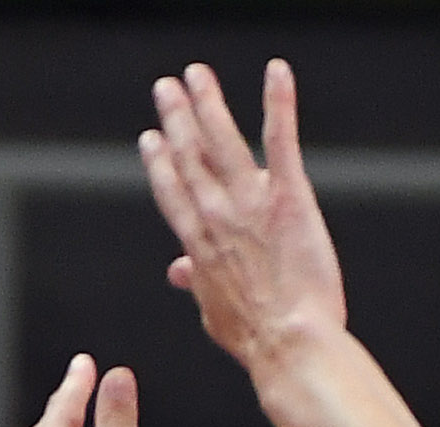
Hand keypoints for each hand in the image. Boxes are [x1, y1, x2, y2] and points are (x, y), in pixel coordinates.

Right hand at [141, 59, 347, 373]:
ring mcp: (250, 204)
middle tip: (165, 88)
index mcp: (198, 244)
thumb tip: (178, 272)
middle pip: (190, 157)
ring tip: (196, 74)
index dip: (160, 162)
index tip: (151, 138)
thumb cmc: (256, 336)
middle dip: (176, 118)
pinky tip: (275, 72)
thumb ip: (197, 283)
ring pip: (223, 142)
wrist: (288, 342)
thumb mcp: (214, 313)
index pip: (173, 192)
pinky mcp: (288, 197)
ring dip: (208, 103)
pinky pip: (281, 141)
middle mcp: (216, 217)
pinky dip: (278, 103)